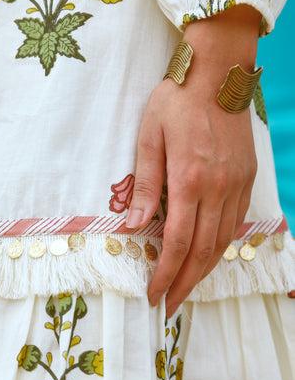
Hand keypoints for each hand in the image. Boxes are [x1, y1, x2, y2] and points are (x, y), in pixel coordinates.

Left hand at [126, 4, 261, 317]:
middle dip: (185, 283)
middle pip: (203, 251)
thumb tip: (133, 228)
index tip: (153, 295)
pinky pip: (235, 223)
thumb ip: (144, 185)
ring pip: (222, 242)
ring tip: (186, 289)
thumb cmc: (176, 102)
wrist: (218, 74)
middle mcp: (219, 188)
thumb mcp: (148, 138)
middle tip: (169, 306)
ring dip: (204, 271)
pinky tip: (207, 256)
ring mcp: (237, 185)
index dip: (166, 274)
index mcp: (190, 179)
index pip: (178, 242)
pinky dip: (220, 247)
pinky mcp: (246, 179)